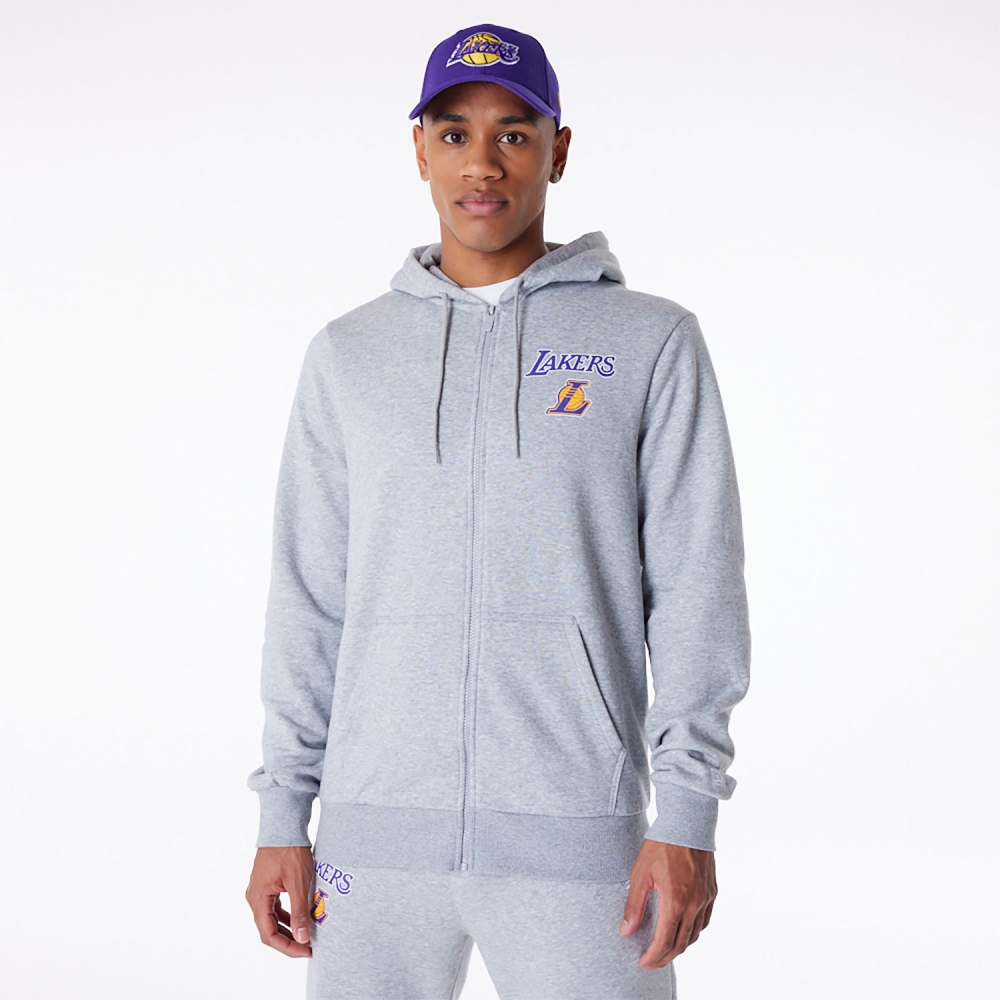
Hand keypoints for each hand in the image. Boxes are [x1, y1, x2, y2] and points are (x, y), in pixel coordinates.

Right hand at [245, 846, 314, 957]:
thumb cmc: (290, 850)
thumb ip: (299, 912)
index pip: (268, 935)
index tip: (305, 951)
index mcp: (258, 899)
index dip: (287, 947)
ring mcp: (260, 890)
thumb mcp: (298, 883)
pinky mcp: (268, 884)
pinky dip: (287, 915)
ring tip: (307, 935)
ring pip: (272, 919)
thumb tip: (302, 937)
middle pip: (268, 929)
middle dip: (289, 940)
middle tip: (308, 946)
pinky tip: (301, 917)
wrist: (284, 825)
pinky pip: (275, 907)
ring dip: (288, 929)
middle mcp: (255, 897)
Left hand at [620, 839, 716, 968]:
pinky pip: (704, 921)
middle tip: (651, 962)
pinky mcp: (712, 892)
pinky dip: (693, 932)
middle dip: (665, 957)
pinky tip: (683, 931)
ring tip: (664, 949)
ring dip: (680, 947)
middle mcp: (695, 904)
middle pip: (681, 944)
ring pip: (695, 935)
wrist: (687, 823)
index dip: (653, 957)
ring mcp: (706, 899)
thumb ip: (634, 905)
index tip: (642, 962)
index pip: (664, 942)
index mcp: (676, 902)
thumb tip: (626, 931)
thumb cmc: (661, 845)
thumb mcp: (640, 873)